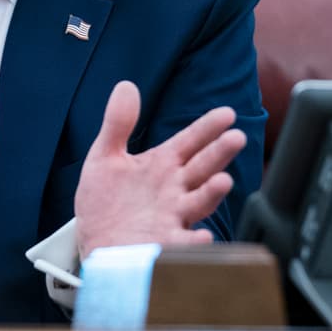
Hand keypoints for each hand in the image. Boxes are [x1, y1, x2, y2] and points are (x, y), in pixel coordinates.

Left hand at [75, 81, 245, 259]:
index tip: (226, 113)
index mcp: (161, 165)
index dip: (207, 127)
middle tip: (236, 137)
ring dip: (212, 192)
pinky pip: (183, 244)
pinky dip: (194, 241)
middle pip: (202, 167)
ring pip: (199, 202)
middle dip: (219, 153)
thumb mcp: (105, 158)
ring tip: (223, 180)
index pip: (190, 141)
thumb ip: (118, 123)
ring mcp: (172, 217)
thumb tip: (126, 85)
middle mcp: (173, 189)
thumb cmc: (105, 203)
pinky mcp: (163, 244)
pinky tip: (202, 235)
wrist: (95, 245)